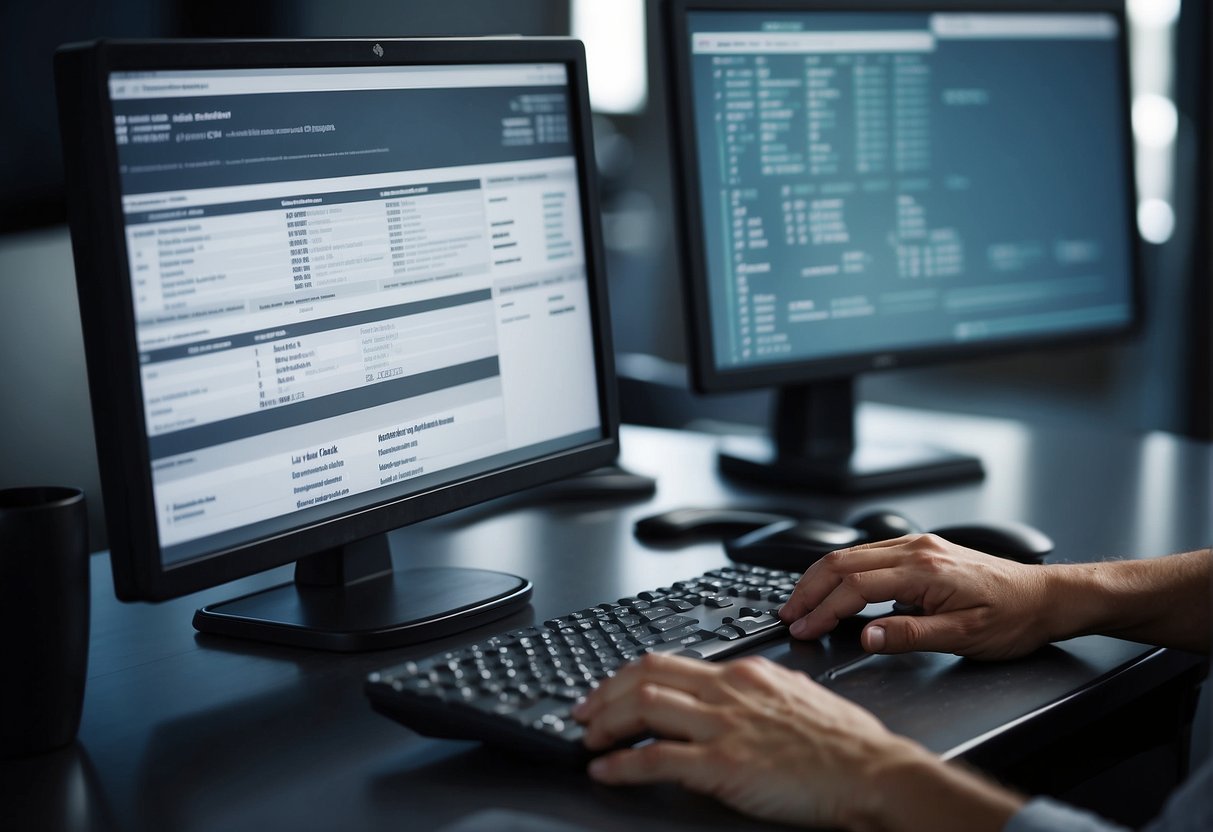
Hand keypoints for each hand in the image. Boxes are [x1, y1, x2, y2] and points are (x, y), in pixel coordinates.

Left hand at [572, 652, 928, 828]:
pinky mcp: (725, 764)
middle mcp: (729, 690)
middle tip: (583, 712)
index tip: (608, 690)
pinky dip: (622, 764)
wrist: (875, 772)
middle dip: (603, 693)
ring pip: (643, 707)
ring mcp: (725, 725)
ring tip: (587, 739)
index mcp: (745, 673)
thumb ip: (760, 693)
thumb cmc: (848, 745)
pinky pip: (657, 758)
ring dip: (604, 723)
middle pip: (645, 675)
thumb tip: (736, 696)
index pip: (668, 661)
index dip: (627, 676)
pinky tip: (606, 771)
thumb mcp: (797, 697)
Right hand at [779, 534, 1051, 659]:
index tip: (803, 629)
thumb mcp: (964, 638)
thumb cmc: (1013, 618)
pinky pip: (868, 553)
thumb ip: (910, 635)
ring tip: (801, 602)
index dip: (823, 610)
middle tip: (788, 614)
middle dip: (809, 588)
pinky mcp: (921, 548)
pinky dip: (841, 570)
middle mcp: (917, 549)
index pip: (855, 587)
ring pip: (851, 553)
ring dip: (820, 577)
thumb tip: (867, 636)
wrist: (1047, 598)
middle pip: (843, 561)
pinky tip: (833, 586)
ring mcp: (918, 545)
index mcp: (925, 571)